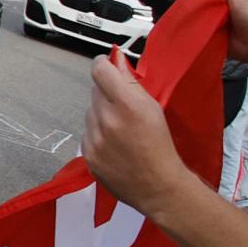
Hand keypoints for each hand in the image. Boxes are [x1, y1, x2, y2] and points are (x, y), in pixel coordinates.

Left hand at [81, 49, 195, 215]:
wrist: (158, 186)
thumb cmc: (161, 146)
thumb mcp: (153, 108)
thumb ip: (131, 82)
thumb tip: (116, 60)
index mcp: (127, 104)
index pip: (100, 70)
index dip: (103, 64)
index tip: (107, 66)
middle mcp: (106, 119)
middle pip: (95, 90)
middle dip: (106, 92)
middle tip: (123, 105)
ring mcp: (94, 138)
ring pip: (90, 111)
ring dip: (101, 114)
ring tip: (121, 129)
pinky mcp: (87, 154)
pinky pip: (87, 132)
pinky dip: (97, 133)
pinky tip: (114, 144)